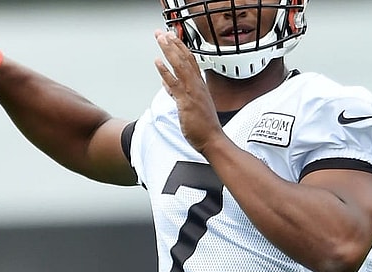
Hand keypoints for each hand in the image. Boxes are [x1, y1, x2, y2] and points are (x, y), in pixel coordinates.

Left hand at [154, 30, 225, 154]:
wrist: (213, 140)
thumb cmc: (205, 127)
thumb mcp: (191, 106)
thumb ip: (178, 93)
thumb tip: (167, 84)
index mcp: (199, 86)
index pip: (190, 61)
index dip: (180, 48)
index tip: (172, 37)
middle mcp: (197, 85)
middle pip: (185, 59)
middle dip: (173, 44)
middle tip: (163, 32)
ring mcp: (192, 92)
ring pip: (180, 66)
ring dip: (169, 50)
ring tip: (160, 38)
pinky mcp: (186, 101)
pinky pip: (175, 83)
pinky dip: (165, 71)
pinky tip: (158, 61)